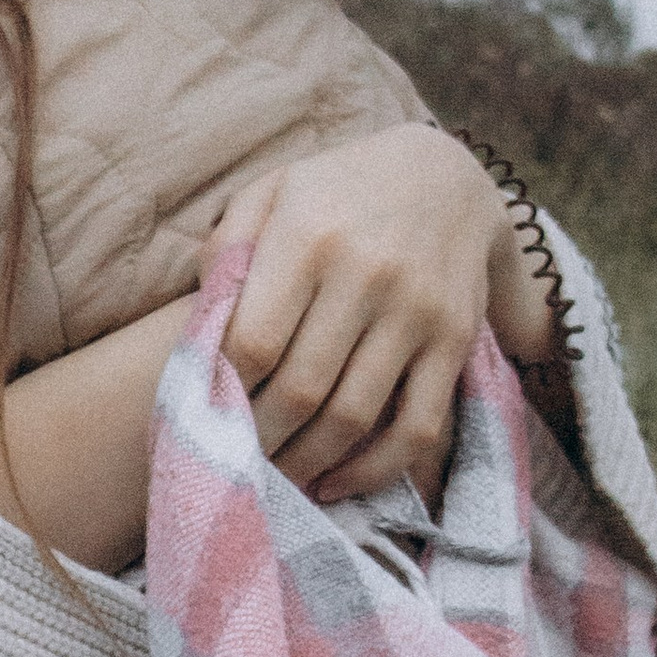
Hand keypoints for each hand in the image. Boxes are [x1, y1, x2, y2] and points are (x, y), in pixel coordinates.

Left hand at [213, 123, 547, 503]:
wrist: (444, 174)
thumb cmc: (335, 190)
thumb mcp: (272, 190)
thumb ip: (228, 246)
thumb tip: (201, 319)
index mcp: (308, 238)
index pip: (253, 342)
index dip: (222, 392)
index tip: (202, 415)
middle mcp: (367, 276)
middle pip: (299, 390)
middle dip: (257, 439)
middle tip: (230, 462)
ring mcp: (417, 312)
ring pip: (353, 416)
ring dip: (305, 462)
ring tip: (272, 478)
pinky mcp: (454, 341)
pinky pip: (418, 426)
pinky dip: (374, 470)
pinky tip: (335, 483)